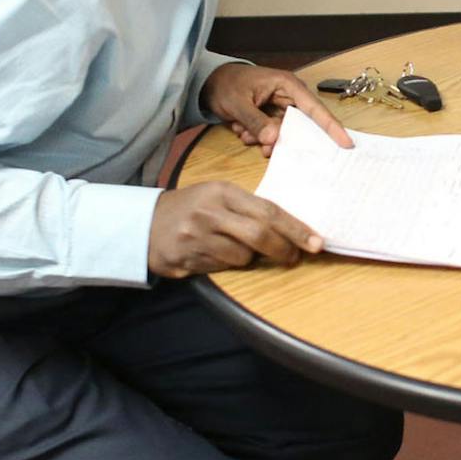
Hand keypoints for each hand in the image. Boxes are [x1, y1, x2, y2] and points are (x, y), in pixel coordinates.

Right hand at [148, 181, 321, 275]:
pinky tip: (216, 254)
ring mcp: (196, 236)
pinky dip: (228, 265)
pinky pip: (223, 268)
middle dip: (283, 249)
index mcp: (222, 191)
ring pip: (242, 257)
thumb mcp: (217, 196)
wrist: (143, 224)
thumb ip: (248, 208)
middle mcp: (209, 212)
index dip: (296, 228)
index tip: (317, 242)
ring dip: (250, 258)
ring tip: (238, 248)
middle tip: (294, 257)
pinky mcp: (186, 258)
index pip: (268, 210)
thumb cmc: (191, 208)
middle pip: (259, 235)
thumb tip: (291, 228)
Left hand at [203, 63, 350, 155]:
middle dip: (282, 138)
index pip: (315, 108)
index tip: (346, 143)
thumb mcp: (237, 102)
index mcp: (287, 85)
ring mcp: (280, 108)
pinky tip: (241, 128)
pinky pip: (272, 135)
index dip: (331, 127)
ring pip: (284, 134)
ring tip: (243, 131)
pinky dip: (257, 137)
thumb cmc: (225, 84)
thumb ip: (255, 121)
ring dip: (263, 138)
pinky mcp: (271, 118)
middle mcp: (288, 97)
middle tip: (264, 147)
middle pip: (300, 126)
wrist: (208, 83)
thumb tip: (273, 139)